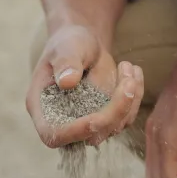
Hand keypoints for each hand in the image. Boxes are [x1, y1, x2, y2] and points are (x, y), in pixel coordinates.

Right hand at [26, 25, 144, 147]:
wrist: (83, 43)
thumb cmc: (69, 43)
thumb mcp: (66, 46)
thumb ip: (65, 62)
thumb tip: (67, 82)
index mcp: (42, 107)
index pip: (53, 134)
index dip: (74, 132)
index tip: (96, 119)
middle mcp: (62, 121)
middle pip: (90, 134)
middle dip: (114, 110)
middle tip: (128, 78)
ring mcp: (86, 122)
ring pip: (113, 127)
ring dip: (129, 100)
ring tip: (128, 66)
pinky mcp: (106, 119)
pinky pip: (126, 117)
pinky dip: (135, 97)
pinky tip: (133, 72)